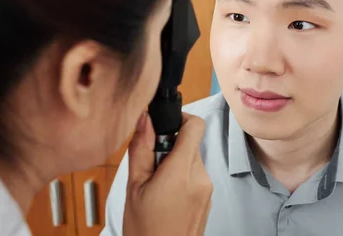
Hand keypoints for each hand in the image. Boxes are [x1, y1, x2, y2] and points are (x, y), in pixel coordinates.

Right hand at [123, 111, 212, 235]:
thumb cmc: (144, 230)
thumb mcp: (133, 187)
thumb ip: (141, 149)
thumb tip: (145, 119)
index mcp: (181, 172)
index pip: (195, 126)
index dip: (180, 119)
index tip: (163, 127)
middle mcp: (201, 178)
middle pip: (191, 143)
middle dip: (171, 146)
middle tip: (151, 164)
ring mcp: (208, 189)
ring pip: (192, 159)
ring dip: (175, 163)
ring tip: (156, 184)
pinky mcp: (208, 198)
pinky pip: (196, 175)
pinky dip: (182, 177)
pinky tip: (166, 195)